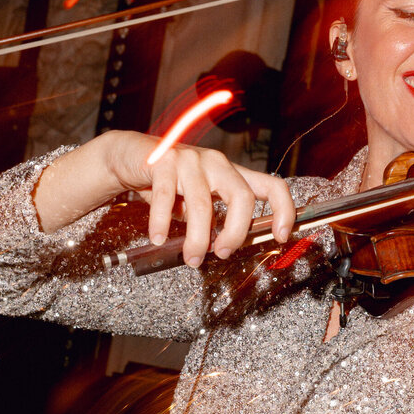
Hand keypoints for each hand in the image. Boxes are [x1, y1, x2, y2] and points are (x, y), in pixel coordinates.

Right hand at [103, 132, 295, 268]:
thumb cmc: (168, 182)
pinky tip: (159, 238)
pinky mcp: (163, 162)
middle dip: (236, 233)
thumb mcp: (197, 200)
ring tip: (190, 258)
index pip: (272, 186)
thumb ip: (213, 220)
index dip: (284, 211)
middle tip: (221, 254)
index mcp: (232, 173)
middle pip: (242, 198)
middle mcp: (217, 163)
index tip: (281, 236)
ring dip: (197, 239)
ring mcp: (191, 160)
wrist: (129, 155)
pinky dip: (162, 224)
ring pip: (203, 205)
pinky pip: (166, 198)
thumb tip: (221, 249)